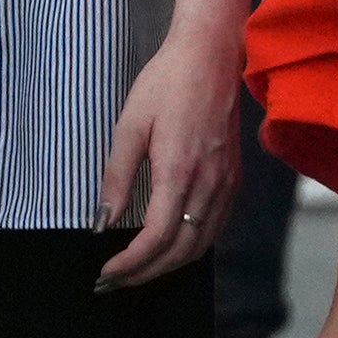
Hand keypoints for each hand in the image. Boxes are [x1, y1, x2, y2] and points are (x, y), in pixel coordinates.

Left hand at [97, 29, 244, 288]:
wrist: (213, 56)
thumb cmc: (166, 84)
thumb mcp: (129, 125)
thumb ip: (117, 177)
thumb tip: (103, 222)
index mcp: (179, 172)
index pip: (156, 238)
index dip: (130, 264)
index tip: (106, 271)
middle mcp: (209, 185)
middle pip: (180, 252)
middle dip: (145, 274)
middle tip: (113, 281)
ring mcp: (226, 185)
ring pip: (201, 246)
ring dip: (167, 267)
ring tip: (135, 272)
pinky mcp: (234, 180)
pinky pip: (214, 229)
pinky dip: (190, 249)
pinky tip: (167, 249)